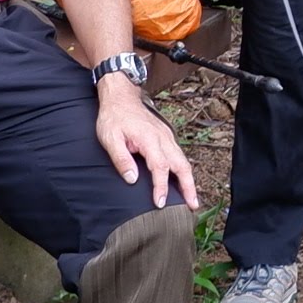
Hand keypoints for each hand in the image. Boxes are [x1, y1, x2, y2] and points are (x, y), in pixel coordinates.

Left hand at [93, 76, 197, 206]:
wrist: (121, 97)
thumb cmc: (114, 117)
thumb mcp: (110, 138)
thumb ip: (121, 159)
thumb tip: (132, 179)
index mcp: (150, 139)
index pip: (160, 167)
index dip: (161, 187)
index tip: (160, 203)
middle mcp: (163, 138)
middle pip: (182, 165)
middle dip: (189, 187)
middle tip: (193, 205)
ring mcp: (167, 137)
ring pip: (183, 161)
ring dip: (189, 180)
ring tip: (192, 198)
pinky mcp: (166, 136)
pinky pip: (179, 155)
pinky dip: (184, 170)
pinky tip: (182, 181)